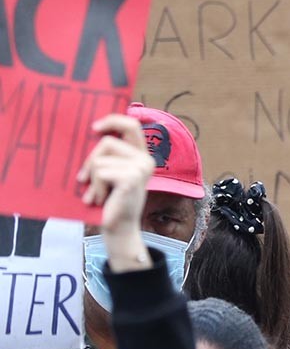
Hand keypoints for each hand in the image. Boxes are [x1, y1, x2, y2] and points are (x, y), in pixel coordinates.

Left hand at [77, 115, 154, 243]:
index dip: (113, 120)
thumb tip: (91, 132)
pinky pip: (100, 172)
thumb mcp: (109, 172)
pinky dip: (94, 187)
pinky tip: (99, 199)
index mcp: (141, 155)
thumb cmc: (109, 200)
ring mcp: (141, 169)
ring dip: (91, 179)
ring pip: (99, 159)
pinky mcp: (131, 179)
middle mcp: (146, 159)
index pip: (131, 125)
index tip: (94, 128)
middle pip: (107, 142)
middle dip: (90, 159)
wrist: (117, 228)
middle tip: (83, 178)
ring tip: (96, 194)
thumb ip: (108, 154)